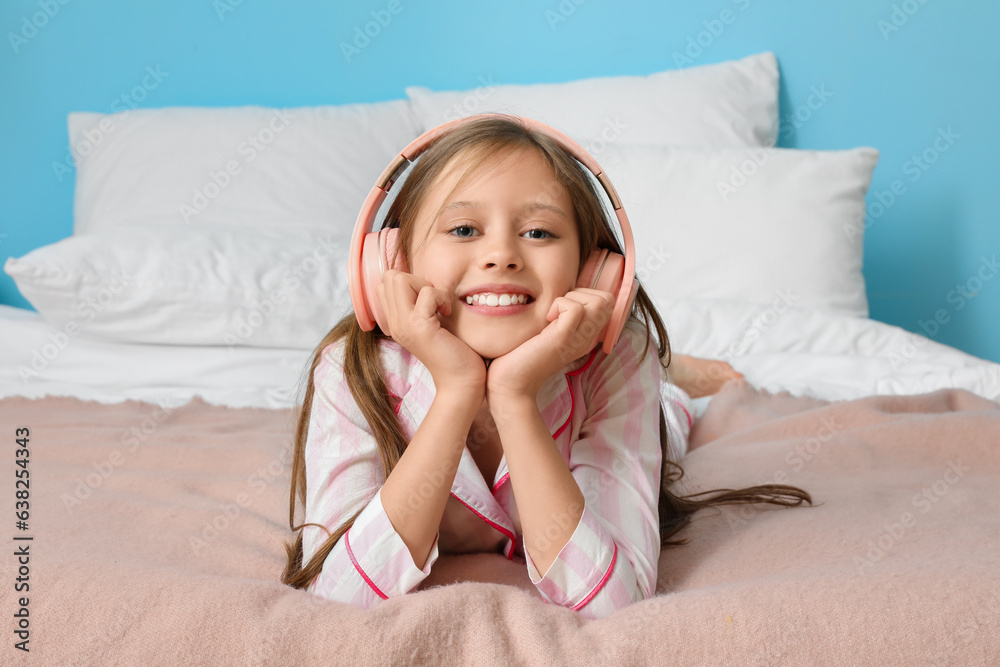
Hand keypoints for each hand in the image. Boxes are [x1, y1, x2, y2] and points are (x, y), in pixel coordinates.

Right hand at [376, 269, 486, 396]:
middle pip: (389, 277)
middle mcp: (394, 323)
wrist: (461, 382)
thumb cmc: (453, 352)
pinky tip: (448, 313)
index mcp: (395, 322)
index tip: (428, 300)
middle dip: (416, 279)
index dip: (409, 282)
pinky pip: (426, 292)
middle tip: (433, 301)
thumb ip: (422, 306)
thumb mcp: (431, 325)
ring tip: (439, 306)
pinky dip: (441, 297)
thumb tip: (426, 283)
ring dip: (426, 286)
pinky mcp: (419, 327)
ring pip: (399, 279)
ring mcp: (404, 325)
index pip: (385, 283)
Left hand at [486, 288, 613, 400]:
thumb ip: (561, 317)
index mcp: (587, 336)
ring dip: (572, 298)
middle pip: (607, 300)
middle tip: (559, 309)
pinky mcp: (563, 338)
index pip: (607, 303)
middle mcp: (588, 338)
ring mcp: (578, 339)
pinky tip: (546, 320)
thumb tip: (562, 293)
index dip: (586, 295)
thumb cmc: (524, 356)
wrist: (512, 383)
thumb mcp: (550, 332)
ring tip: (554, 315)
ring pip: (599, 302)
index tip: (563, 308)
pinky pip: (575, 309)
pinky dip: (559, 304)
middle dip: (582, 293)